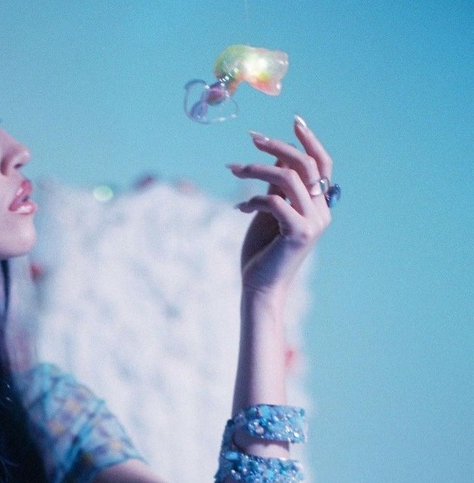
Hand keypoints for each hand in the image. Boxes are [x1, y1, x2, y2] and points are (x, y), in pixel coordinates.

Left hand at [229, 116, 333, 299]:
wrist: (259, 287)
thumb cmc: (262, 252)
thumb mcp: (269, 211)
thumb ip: (277, 186)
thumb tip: (277, 156)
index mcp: (319, 205)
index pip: (322, 165)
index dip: (310, 141)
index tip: (294, 121)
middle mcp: (322, 212)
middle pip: (306, 165)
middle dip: (277, 147)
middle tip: (252, 139)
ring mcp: (313, 223)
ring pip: (288, 179)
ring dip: (257, 169)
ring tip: (235, 170)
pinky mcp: (298, 234)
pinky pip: (275, 202)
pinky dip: (254, 200)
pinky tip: (239, 208)